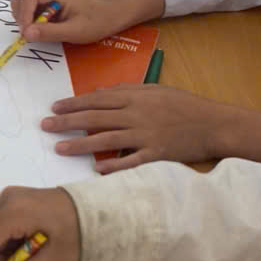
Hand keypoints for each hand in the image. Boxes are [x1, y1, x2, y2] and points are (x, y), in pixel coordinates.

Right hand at [0, 186, 80, 260]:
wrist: (94, 211)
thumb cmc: (77, 235)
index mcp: (15, 211)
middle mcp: (7, 200)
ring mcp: (10, 197)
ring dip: (4, 253)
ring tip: (30, 258)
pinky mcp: (15, 200)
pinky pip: (1, 226)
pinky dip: (10, 242)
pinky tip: (29, 246)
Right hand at [14, 0, 163, 46]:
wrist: (107, 17)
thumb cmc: (94, 22)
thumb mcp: (73, 31)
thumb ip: (49, 32)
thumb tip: (26, 34)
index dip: (24, 14)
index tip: (26, 33)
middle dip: (23, 18)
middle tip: (33, 35)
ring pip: (22, 5)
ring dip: (25, 20)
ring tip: (40, 32)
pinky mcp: (45, 3)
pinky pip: (29, 11)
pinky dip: (30, 22)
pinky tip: (43, 29)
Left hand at [40, 85, 260, 174]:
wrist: (214, 123)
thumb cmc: (185, 104)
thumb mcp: (156, 89)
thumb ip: (128, 91)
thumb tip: (101, 93)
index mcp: (136, 97)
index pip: (97, 99)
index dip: (73, 103)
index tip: (54, 107)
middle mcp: (137, 114)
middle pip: (95, 118)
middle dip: (67, 122)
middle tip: (45, 126)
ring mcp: (146, 135)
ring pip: (106, 139)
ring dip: (81, 144)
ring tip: (60, 148)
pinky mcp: (157, 154)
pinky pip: (131, 162)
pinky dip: (114, 167)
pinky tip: (97, 171)